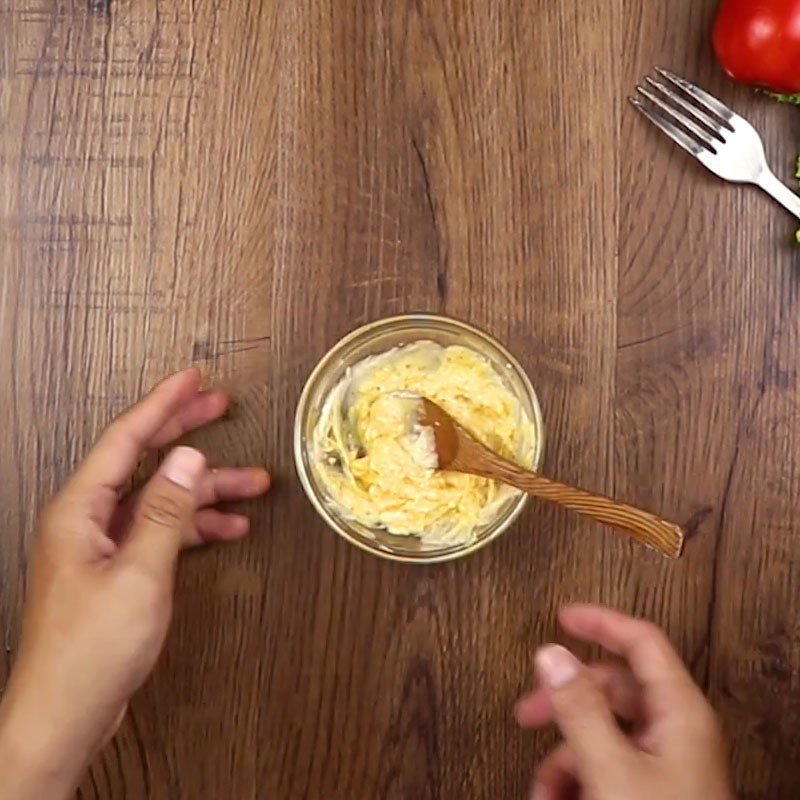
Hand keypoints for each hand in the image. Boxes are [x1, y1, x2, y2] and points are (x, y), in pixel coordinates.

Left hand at [0, 368, 269, 799]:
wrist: (64, 714)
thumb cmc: (89, 651)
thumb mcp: (139, 574)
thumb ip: (166, 512)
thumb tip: (186, 458)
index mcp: (80, 510)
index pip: (125, 438)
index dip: (162, 404)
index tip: (192, 379)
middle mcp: (88, 519)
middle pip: (143, 458)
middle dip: (185, 431)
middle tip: (221, 405)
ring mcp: (103, 544)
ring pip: (161, 498)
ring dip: (206, 489)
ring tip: (253, 481)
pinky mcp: (118, 568)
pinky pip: (162, 531)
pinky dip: (196, 526)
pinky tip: (229, 528)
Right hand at [515, 605, 734, 799]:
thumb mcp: (609, 769)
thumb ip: (578, 708)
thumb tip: (550, 653)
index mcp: (679, 712)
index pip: (641, 641)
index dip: (601, 622)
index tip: (561, 617)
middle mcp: (675, 730)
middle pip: (612, 691)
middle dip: (564, 704)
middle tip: (526, 713)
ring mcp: (665, 764)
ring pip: (603, 734)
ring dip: (564, 759)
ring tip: (543, 793)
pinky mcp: (652, 791)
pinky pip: (607, 767)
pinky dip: (576, 781)